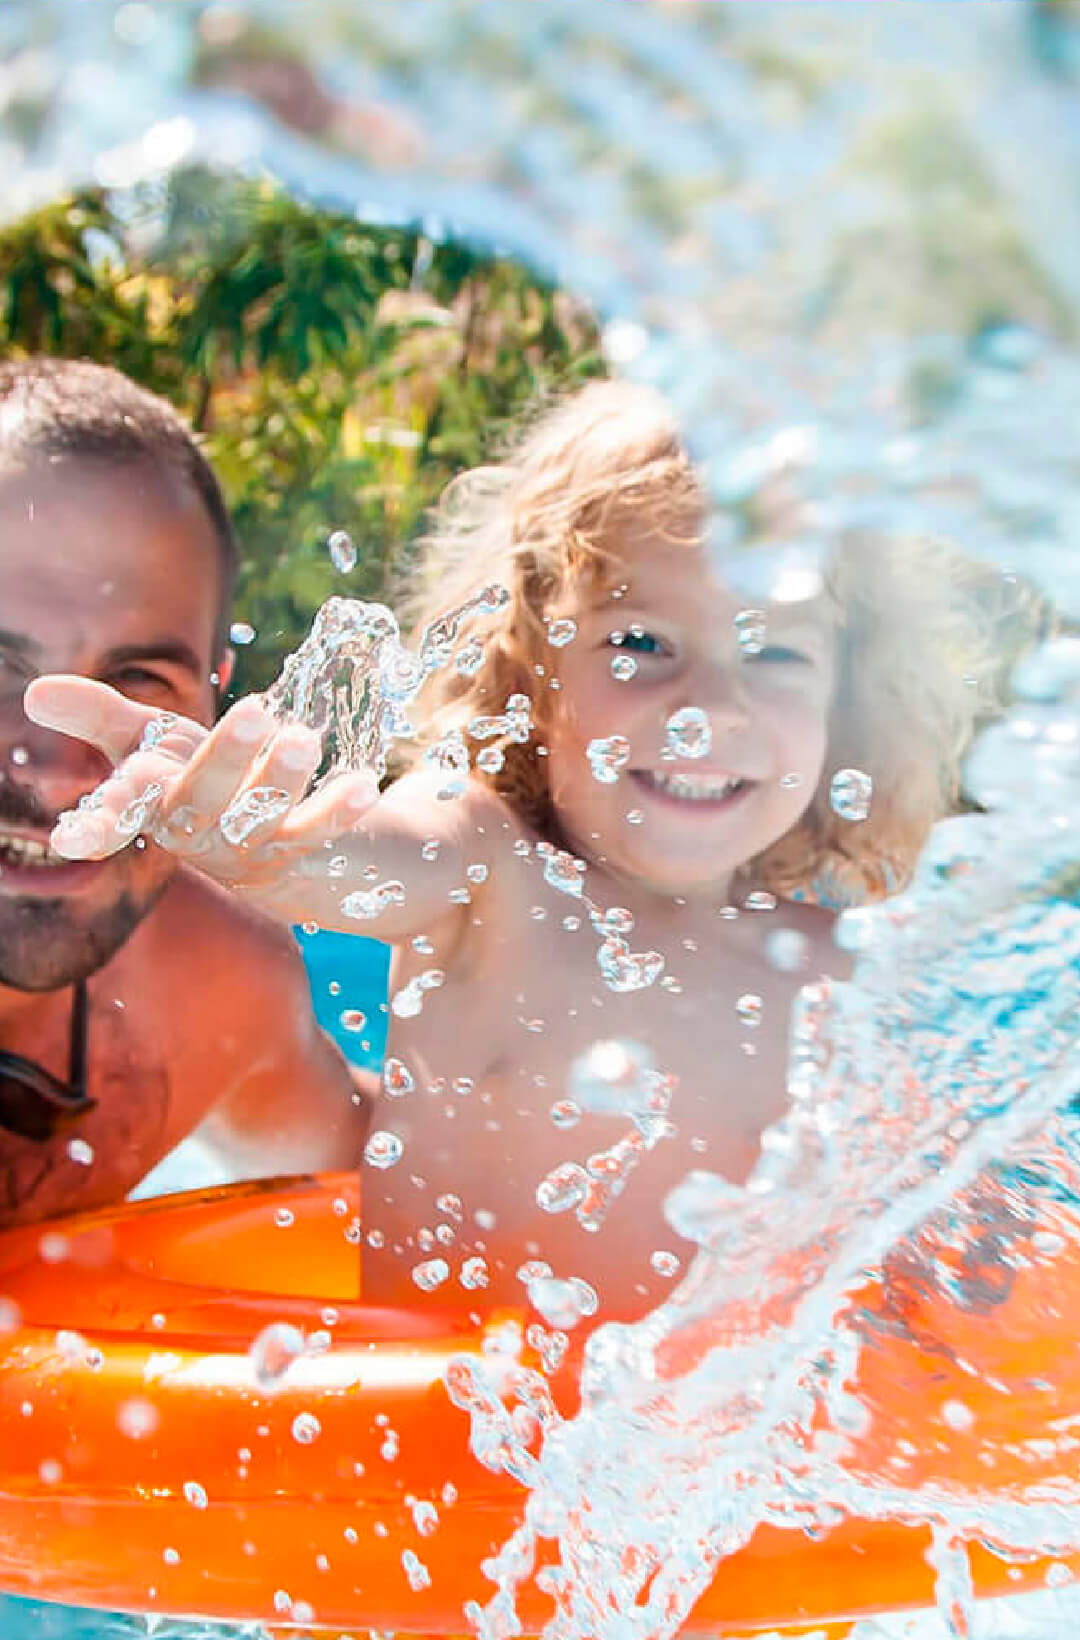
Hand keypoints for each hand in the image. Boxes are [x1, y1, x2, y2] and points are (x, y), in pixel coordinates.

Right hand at [24, 676, 378, 899]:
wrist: (276, 849)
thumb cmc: (198, 779)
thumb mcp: (149, 743)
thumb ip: (101, 717)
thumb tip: (36, 692)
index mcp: (154, 806)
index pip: (120, 817)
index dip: (100, 822)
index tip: (74, 835)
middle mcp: (199, 834)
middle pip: (202, 803)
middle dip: (225, 758)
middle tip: (255, 711)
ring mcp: (251, 848)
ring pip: (263, 819)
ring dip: (282, 778)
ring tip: (305, 736)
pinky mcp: (301, 851)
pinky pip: (320, 835)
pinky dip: (340, 811)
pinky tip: (364, 784)